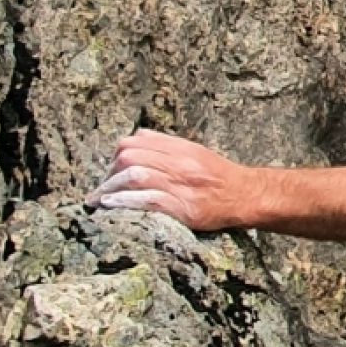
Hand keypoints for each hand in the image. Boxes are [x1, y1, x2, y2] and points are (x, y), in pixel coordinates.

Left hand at [93, 129, 269, 231]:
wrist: (247, 195)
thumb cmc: (219, 175)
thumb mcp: (194, 151)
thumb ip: (165, 145)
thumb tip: (135, 138)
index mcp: (179, 148)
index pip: (134, 142)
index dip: (116, 155)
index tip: (110, 171)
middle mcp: (179, 163)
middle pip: (131, 158)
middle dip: (109, 174)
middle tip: (100, 190)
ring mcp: (182, 185)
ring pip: (136, 177)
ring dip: (110, 189)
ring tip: (98, 200)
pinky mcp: (185, 208)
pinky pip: (149, 200)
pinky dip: (126, 201)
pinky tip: (112, 205)